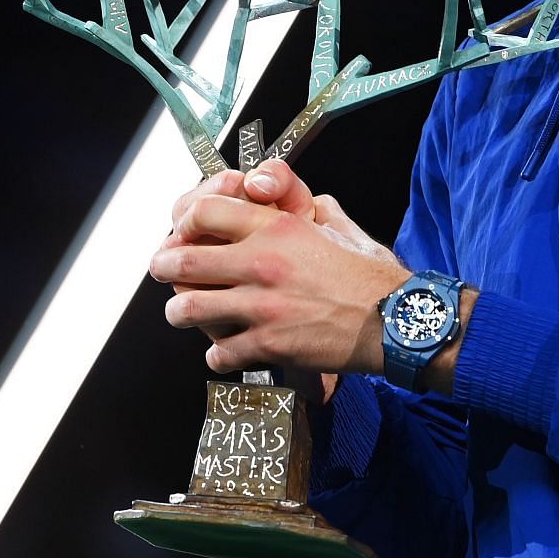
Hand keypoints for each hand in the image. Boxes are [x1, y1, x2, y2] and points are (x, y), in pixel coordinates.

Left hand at [153, 160, 409, 377]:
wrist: (394, 319)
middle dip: (164, 268)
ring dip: (183, 312)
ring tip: (186, 314)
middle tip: (163, 272)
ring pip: (188, 309)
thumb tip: (307, 202)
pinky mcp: (268, 344)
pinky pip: (219, 352)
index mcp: (277, 227)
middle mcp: (261, 262)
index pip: (203, 211)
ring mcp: (261, 306)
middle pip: (181, 261)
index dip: (185, 222)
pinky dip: (218, 355)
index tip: (183, 233)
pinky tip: (227, 351)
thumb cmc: (372, 275)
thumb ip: (315, 210)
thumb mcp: (341, 227)